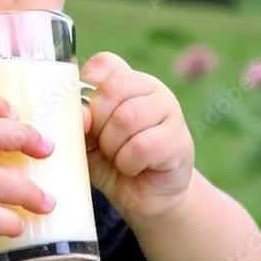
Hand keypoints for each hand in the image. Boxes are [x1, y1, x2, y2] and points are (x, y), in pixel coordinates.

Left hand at [81, 52, 194, 225]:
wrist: (146, 196)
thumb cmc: (112, 161)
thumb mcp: (87, 139)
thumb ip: (80, 121)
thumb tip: (81, 113)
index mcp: (127, 80)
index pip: (104, 64)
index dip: (86, 88)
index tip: (85, 117)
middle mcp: (151, 88)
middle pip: (112, 91)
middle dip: (98, 125)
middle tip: (104, 145)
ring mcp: (170, 111)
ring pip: (126, 118)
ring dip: (113, 147)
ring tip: (119, 158)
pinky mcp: (180, 140)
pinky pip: (142, 146)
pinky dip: (128, 163)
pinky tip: (134, 168)